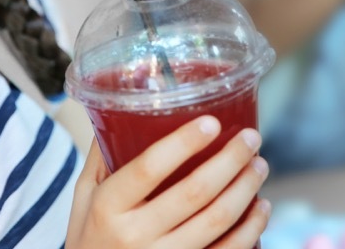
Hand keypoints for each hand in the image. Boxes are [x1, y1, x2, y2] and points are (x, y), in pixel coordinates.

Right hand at [66, 117, 271, 248]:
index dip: (183, 143)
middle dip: (230, 161)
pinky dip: (251, 230)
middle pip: (194, 193)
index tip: (212, 122)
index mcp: (108, 207)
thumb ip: (102, 156)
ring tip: (259, 166)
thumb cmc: (89, 238)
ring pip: (216, 221)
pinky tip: (260, 208)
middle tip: (251, 138)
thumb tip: (124, 108)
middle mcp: (134, 235)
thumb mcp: (84, 197)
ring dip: (245, 190)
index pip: (149, 168)